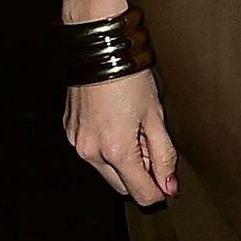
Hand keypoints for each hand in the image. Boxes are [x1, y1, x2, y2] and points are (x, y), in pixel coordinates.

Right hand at [64, 71, 179, 206]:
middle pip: (121, 186)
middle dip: (139, 174)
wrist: (101, 47)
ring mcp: (77, 142)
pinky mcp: (71, 131)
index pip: (141, 194)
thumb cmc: (128, 75)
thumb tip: (169, 186)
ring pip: (106, 169)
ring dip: (122, 160)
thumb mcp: (155, 115)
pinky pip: (92, 150)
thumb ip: (164, 155)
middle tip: (150, 143)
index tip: (168, 180)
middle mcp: (92, 152)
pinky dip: (106, 145)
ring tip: (133, 126)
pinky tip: (116, 119)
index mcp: (116, 150)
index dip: (159, 190)